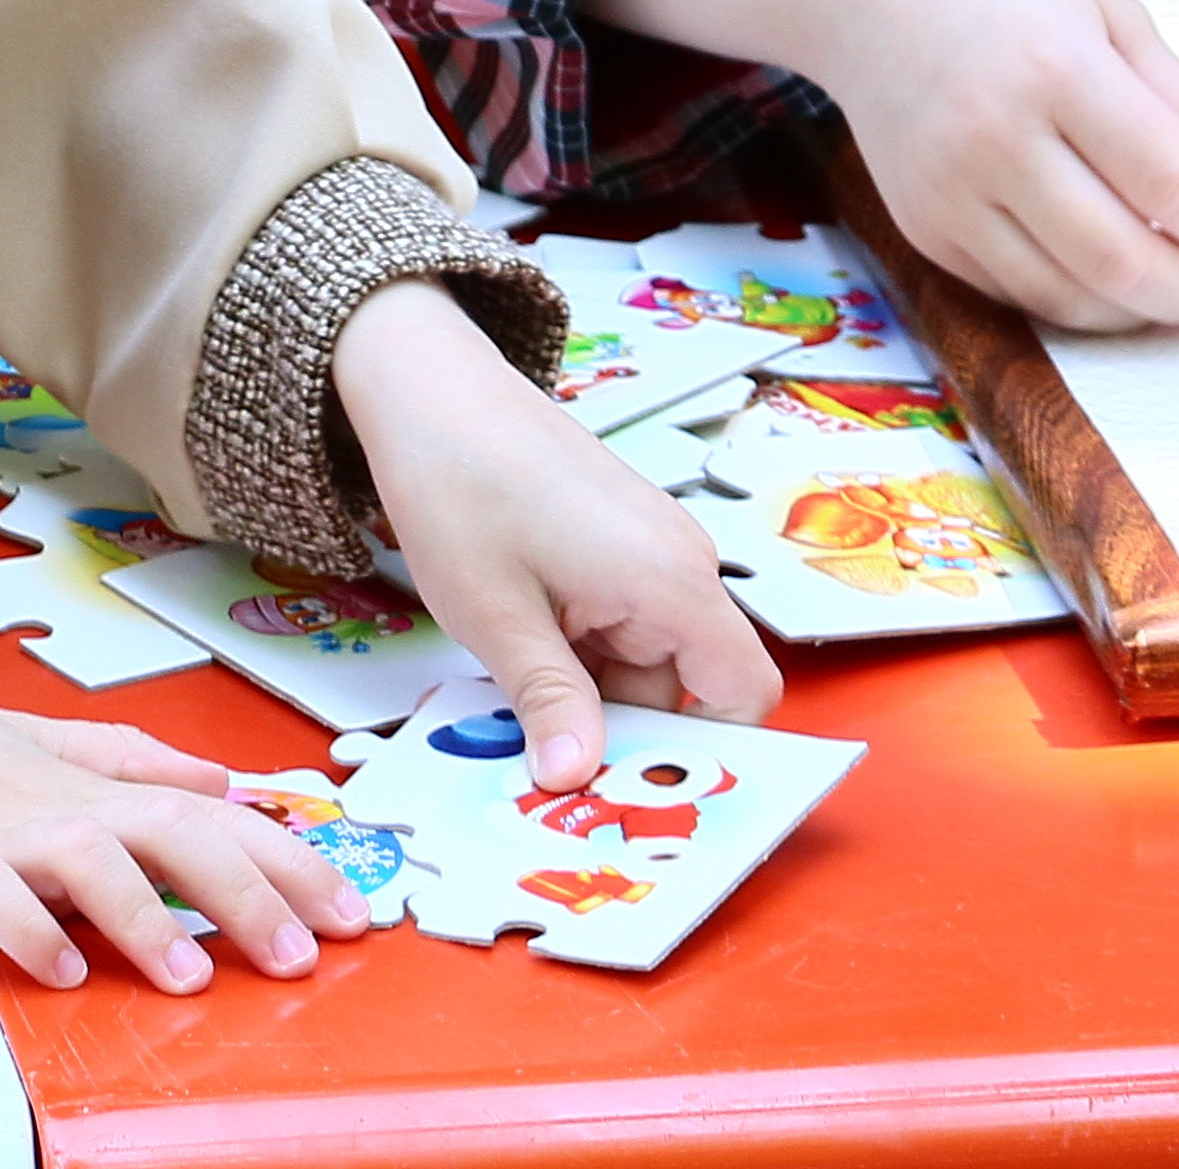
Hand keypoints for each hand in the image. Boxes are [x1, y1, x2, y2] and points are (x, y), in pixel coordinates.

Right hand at [0, 649, 356, 994]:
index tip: (349, 900)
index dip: (286, 854)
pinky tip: (60, 971)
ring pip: (91, 860)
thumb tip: (222, 774)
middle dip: (254, 890)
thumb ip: (128, 758)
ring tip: (197, 974)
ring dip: (151, 919)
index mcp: (79, 778)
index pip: (207, 808)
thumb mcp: (29, 740)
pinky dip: (29, 934)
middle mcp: (50, 800)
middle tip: (310, 948)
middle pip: (174, 831)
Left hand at [336, 282, 778, 784]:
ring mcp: (648, 552)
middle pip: (683, 687)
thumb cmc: (462, 484)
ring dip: (586, 692)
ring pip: (641, 661)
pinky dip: (576, 654)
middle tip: (542, 764)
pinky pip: (617, 626)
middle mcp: (678, 564)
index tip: (640, 789)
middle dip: (618, 730)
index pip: (747, 691)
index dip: (712, 751)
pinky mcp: (618, 544)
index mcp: (671, 581)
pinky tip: (517, 653)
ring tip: (510, 695)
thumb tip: (575, 781)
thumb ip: (549, 702)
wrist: (430, 388)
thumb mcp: (498, 617)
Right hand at [580, 0, 1178, 331]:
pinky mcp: (922, 227)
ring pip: (1070, 297)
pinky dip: (1081, 298)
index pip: (1168, 181)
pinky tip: (1114, 269)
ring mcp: (950, 192)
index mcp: (1057, 67)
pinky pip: (1018, 293)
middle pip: (1122, 260)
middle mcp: (996, 137)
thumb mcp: (1110, 10)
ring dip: (1146, 308)